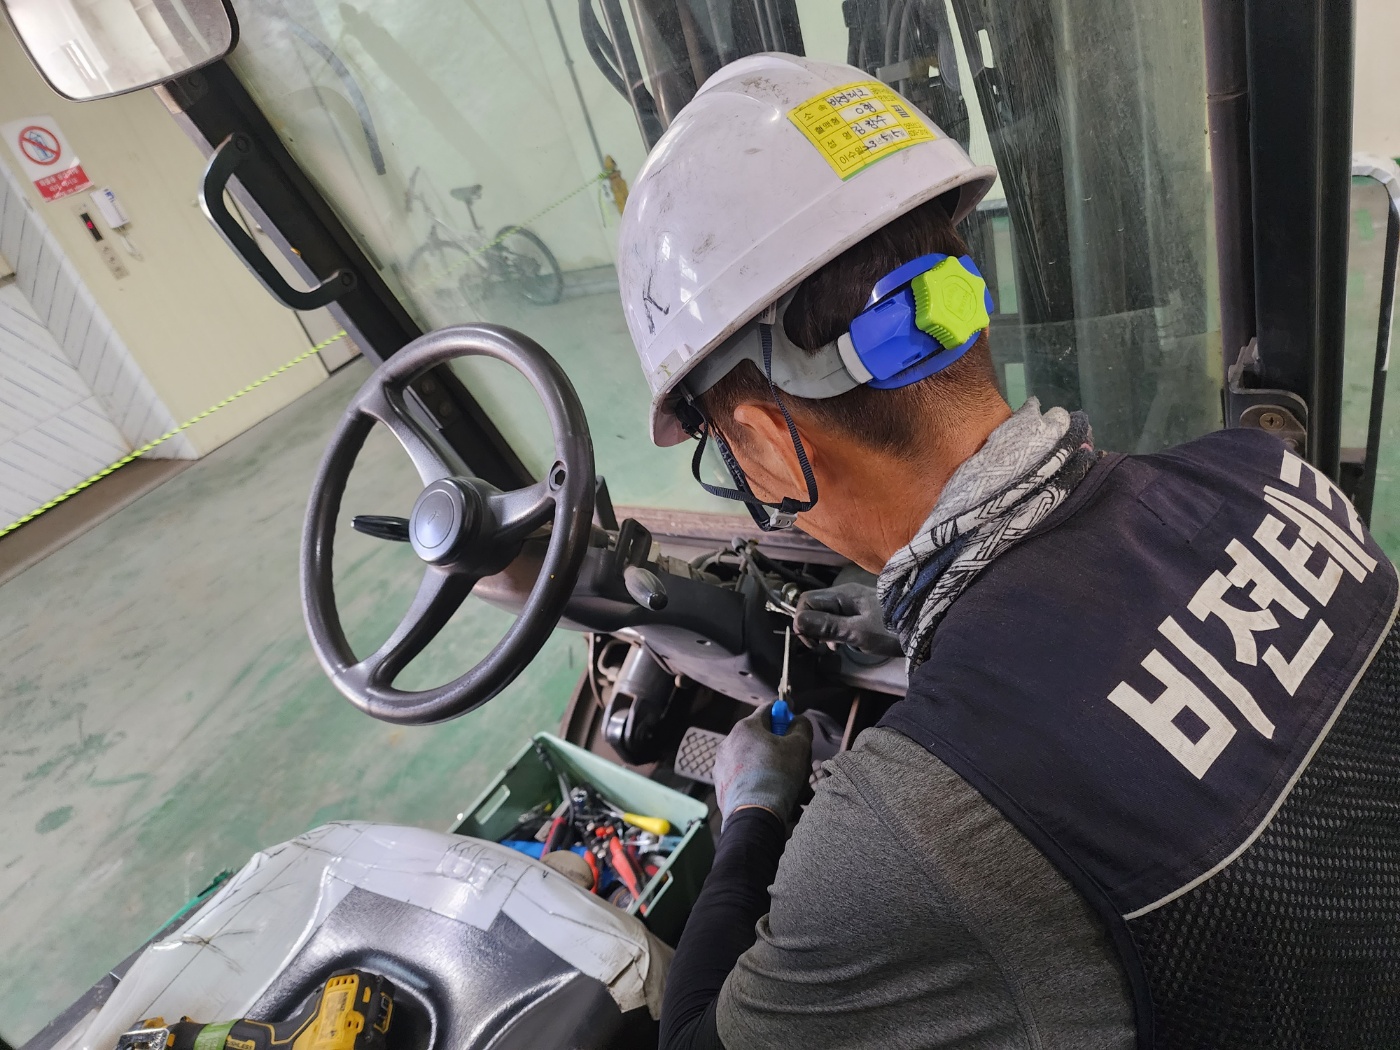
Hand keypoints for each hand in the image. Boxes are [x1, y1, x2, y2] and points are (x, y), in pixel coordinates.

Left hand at [713, 703, 812, 825]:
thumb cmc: (778, 775)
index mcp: (745, 728)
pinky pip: (745, 779)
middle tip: (796, 762)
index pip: (768, 710)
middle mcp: (728, 743)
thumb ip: (801, 727)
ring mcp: (722, 766)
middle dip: (780, 748)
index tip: (794, 722)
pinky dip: (759, 783)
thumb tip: (797, 721)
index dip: (785, 714)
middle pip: (760, 738)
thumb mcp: (800, 746)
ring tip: (789, 786)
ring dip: (772, 768)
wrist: (754, 815)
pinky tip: (775, 796)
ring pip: (754, 761)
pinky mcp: (721, 787)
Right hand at [794, 583, 902, 657]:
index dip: (802, 620)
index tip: (812, 642)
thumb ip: (828, 626)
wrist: (924, 628)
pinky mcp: (862, 612)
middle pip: (814, 606)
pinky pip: (838, 618)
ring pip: (825, 613)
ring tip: (833, 647)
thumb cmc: (891, 631)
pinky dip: (835, 631)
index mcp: (843, 595)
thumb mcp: (858, 632)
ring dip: (823, 630)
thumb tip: (797, 622)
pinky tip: (843, 644)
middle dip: (812, 626)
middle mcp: (845, 594)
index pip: (806, 600)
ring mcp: (854, 602)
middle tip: (821, 646)